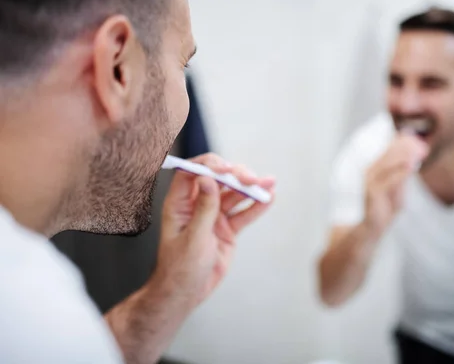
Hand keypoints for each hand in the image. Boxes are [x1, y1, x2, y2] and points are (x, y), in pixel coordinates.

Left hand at [152, 153, 275, 308]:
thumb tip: (207, 179)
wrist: (187, 293)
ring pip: (234, 195)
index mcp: (180, 204)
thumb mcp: (193, 238)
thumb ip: (203, 208)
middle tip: (252, 179)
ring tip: (268, 183)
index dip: (210, 165)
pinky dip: (256, 206)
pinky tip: (269, 198)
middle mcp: (197, 206)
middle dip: (236, 176)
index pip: (193, 173)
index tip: (227, 168)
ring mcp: (213, 217)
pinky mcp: (227, 229)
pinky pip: (243, 214)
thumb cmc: (180, 268)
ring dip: (251, 188)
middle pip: (218, 181)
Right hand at [363, 131, 427, 235]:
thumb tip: (413, 160)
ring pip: (388, 164)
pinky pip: (388, 180)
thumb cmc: (384, 207)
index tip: (418, 139)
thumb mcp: (396, 189)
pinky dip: (400, 173)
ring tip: (418, 151)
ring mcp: (370, 181)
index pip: (388, 150)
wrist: (370, 228)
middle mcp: (371, 171)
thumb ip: (402, 175)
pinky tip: (411, 167)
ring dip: (404, 156)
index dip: (402, 143)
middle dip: (406, 147)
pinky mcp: (372, 193)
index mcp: (376, 168)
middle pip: (388, 154)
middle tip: (422, 144)